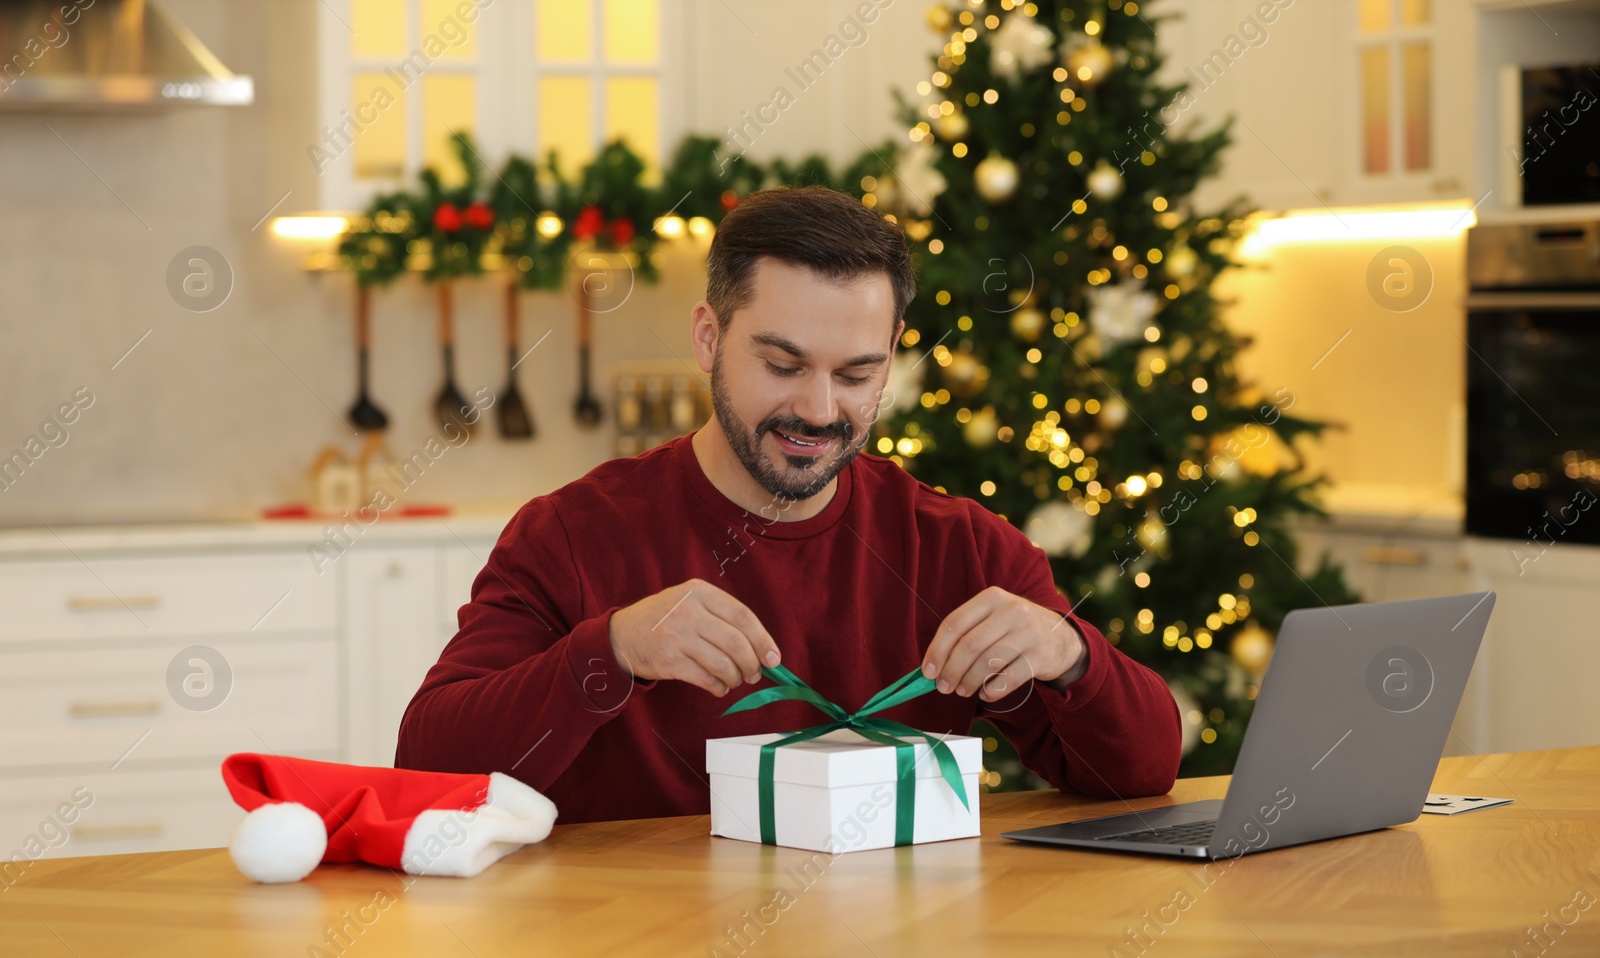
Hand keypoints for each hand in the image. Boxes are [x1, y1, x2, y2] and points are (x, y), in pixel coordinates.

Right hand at [608, 579, 780, 696]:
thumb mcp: (690, 602)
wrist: (621, 635)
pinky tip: (719, 687)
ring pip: (723, 664)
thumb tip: (763, 649)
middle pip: (736, 643)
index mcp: (699, 591)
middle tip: (754, 674)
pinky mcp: (668, 660)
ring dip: (735, 678)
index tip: (774, 659)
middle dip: (752, 664)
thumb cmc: (666, 619)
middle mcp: (688, 610)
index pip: (743, 616)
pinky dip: (718, 687)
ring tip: (735, 680)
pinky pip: (706, 678)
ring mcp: (676, 636)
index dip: (763, 640)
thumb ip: (722, 617)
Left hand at [920, 586, 1084, 701]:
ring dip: (969, 683)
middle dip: (951, 671)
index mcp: (992, 597)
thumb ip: (965, 634)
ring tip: (962, 691)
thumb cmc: (1014, 629)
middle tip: (943, 687)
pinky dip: (991, 691)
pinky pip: (1007, 680)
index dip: (937, 650)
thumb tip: (932, 667)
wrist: (1061, 638)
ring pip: (987, 664)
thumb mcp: (993, 618)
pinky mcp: (1040, 657)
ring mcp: (1029, 633)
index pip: (955, 623)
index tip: (927, 671)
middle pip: (970, 646)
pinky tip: (985, 693)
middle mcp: (1012, 610)